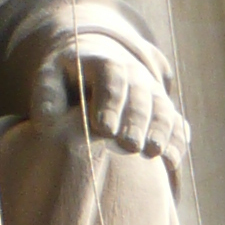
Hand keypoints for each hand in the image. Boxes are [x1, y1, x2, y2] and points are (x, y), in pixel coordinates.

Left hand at [31, 33, 189, 172]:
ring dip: (161, 131)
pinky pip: (178, 125)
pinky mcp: (164, 112)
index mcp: (105, 62)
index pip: (112, 76)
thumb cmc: (68, 78)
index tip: (103, 129)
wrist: (94, 66)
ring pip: (163, 109)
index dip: (110, 101)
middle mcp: (135, 75)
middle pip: (141, 95)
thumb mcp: (50, 76)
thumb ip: (46, 95)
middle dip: (137, 121)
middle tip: (130, 145)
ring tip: (153, 154)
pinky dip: (177, 141)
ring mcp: (154, 93)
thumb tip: (47, 122)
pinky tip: (171, 162)